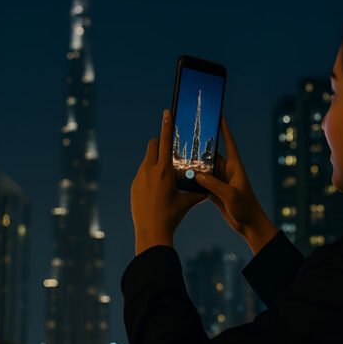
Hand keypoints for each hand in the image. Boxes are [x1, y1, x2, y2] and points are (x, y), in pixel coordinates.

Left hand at [131, 108, 207, 254]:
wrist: (151, 231)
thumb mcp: (187, 202)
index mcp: (164, 170)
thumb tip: (209, 189)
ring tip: (165, 175)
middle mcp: (149, 170)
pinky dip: (149, 174)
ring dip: (155, 161)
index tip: (167, 112)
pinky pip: (142, 173)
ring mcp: (139, 177)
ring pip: (147, 159)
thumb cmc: (172, 216)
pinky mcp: (134, 185)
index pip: (165, 141)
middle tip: (169, 151)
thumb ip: (197, 192)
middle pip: (153, 145)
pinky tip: (156, 189)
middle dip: (160, 143)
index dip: (167, 125)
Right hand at [195, 116, 278, 253]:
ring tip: (181, 154)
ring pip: (205, 168)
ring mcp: (220, 181)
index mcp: (235, 167)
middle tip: (189, 134)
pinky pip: (202, 181)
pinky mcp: (215, 191)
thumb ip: (214, 184)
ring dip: (195, 163)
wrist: (249, 224)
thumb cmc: (245, 207)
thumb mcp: (230, 195)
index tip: (219, 116)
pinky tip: (182, 174)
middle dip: (202, 146)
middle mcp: (227, 171)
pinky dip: (194, 178)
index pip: (229, 143)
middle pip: (212, 155)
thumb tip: (197, 174)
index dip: (224, 129)